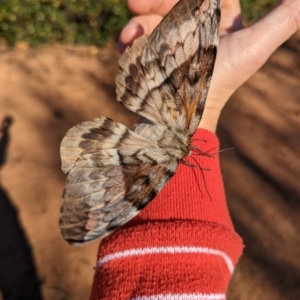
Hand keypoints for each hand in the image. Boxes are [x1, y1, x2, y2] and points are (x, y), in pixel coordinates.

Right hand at [119, 0, 299, 131]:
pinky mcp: (153, 55)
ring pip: (150, 17)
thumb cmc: (222, 82)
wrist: (189, 116)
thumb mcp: (255, 48)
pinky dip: (129, 40)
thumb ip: (283, 19)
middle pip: (171, 0)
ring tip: (128, 36)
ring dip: (137, 23)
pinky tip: (126, 45)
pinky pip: (138, 39)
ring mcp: (171, 41)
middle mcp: (194, 27)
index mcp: (218, 19)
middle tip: (133, 1)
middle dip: (153, 0)